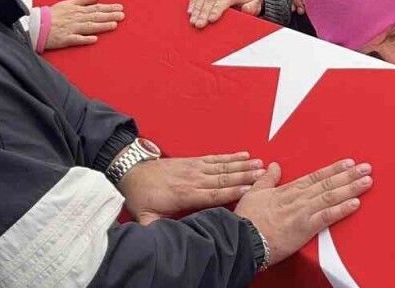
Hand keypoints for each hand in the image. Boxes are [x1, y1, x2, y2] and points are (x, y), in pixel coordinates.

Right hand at [46, 0, 124, 49]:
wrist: (36, 25)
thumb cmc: (52, 15)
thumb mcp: (68, 3)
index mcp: (77, 10)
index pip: (96, 8)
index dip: (108, 8)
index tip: (120, 8)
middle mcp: (76, 19)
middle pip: (95, 17)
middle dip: (109, 16)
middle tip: (122, 16)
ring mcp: (71, 29)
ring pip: (88, 27)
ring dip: (101, 26)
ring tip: (114, 25)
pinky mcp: (65, 39)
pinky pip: (75, 39)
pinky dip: (84, 39)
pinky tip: (94, 39)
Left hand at [120, 151, 265, 224]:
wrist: (131, 172)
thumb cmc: (141, 197)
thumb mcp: (145, 218)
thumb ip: (157, 228)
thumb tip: (167, 239)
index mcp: (185, 195)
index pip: (213, 194)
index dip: (232, 192)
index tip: (250, 190)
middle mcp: (193, 180)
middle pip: (223, 178)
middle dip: (245, 176)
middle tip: (263, 174)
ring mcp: (194, 168)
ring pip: (223, 167)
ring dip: (242, 165)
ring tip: (260, 164)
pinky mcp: (193, 161)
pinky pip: (216, 158)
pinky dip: (231, 156)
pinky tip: (244, 155)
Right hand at [188, 0, 263, 27]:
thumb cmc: (246, 0)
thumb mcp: (254, 3)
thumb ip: (252, 7)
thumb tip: (247, 10)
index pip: (224, 0)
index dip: (217, 10)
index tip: (212, 19)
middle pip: (210, 0)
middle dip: (204, 13)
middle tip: (199, 24)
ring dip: (196, 10)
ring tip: (193, 21)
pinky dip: (192, 2)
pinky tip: (190, 12)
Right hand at [234, 159, 371, 265]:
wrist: (242, 238)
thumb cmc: (246, 219)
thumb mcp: (254, 193)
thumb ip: (267, 179)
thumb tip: (273, 165)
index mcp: (289, 190)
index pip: (316, 176)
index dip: (334, 169)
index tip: (348, 163)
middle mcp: (299, 198)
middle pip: (328, 184)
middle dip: (349, 176)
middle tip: (367, 168)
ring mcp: (303, 212)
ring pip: (331, 196)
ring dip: (351, 188)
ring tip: (366, 181)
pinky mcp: (305, 227)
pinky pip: (327, 216)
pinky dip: (342, 209)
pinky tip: (355, 203)